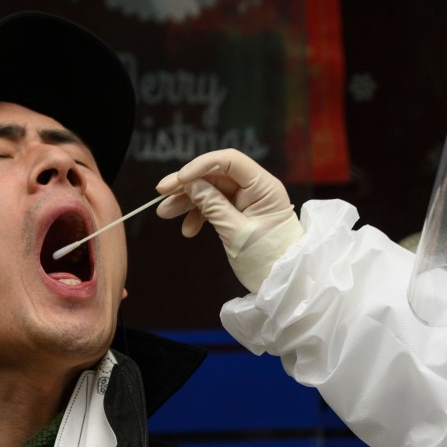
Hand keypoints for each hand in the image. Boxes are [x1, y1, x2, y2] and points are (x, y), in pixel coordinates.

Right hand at [156, 148, 303, 291]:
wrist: (285, 285)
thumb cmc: (269, 260)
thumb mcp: (236, 233)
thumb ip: (212, 206)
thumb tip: (189, 183)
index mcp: (264, 187)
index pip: (230, 161)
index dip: (201, 165)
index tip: (179, 180)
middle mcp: (256, 188)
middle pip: (216, 175)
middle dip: (188, 185)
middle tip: (161, 194)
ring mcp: (248, 201)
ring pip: (212, 191)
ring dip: (188, 201)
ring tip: (165, 213)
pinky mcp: (240, 214)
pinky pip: (215, 206)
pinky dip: (199, 215)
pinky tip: (188, 230)